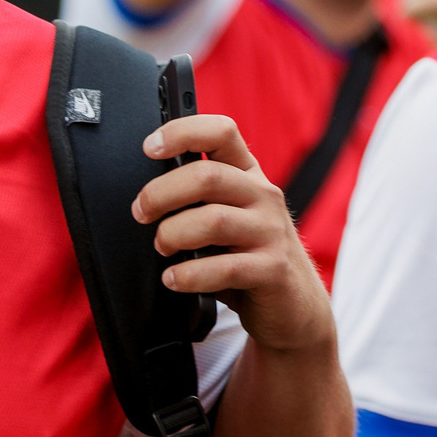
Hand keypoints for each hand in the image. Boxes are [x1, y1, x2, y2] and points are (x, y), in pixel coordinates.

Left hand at [134, 115, 335, 355]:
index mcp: (248, 173)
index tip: (150, 148)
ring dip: (173, 234)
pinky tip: (175, 279)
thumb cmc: (248, 254)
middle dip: (161, 194)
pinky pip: (225, 268)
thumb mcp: (229, 213)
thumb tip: (148, 193)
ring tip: (161, 247)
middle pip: (207, 176)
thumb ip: (200, 197)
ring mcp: (271, 232)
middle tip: (141, 212)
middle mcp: (263, 196)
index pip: (221, 132)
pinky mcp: (273, 270)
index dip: (182, 132)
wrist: (295, 304)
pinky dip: (190, 274)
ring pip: (213, 220)